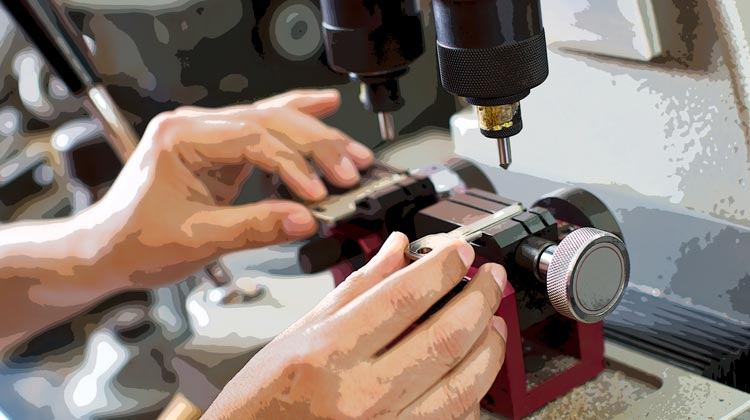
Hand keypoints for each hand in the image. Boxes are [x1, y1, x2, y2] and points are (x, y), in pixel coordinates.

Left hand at [85, 89, 373, 288]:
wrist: (108, 250)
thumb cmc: (135, 242)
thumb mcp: (197, 240)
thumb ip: (256, 227)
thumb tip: (306, 220)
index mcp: (180, 138)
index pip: (252, 138)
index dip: (292, 164)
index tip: (319, 192)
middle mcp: (194, 127)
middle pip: (268, 121)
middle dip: (316, 144)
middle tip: (351, 166)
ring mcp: (208, 135)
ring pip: (272, 120)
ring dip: (315, 135)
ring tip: (351, 150)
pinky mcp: (220, 149)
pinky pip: (265, 129)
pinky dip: (296, 123)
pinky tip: (323, 106)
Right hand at [205, 233, 508, 418]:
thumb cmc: (265, 398)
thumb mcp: (300, 332)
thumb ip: (356, 288)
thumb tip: (397, 249)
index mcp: (328, 352)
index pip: (404, 296)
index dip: (444, 266)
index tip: (461, 252)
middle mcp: (359, 394)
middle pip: (446, 336)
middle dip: (482, 298)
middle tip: (490, 278)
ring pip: (463, 384)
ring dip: (490, 346)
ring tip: (493, 320)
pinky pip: (454, 419)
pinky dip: (473, 389)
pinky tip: (473, 368)